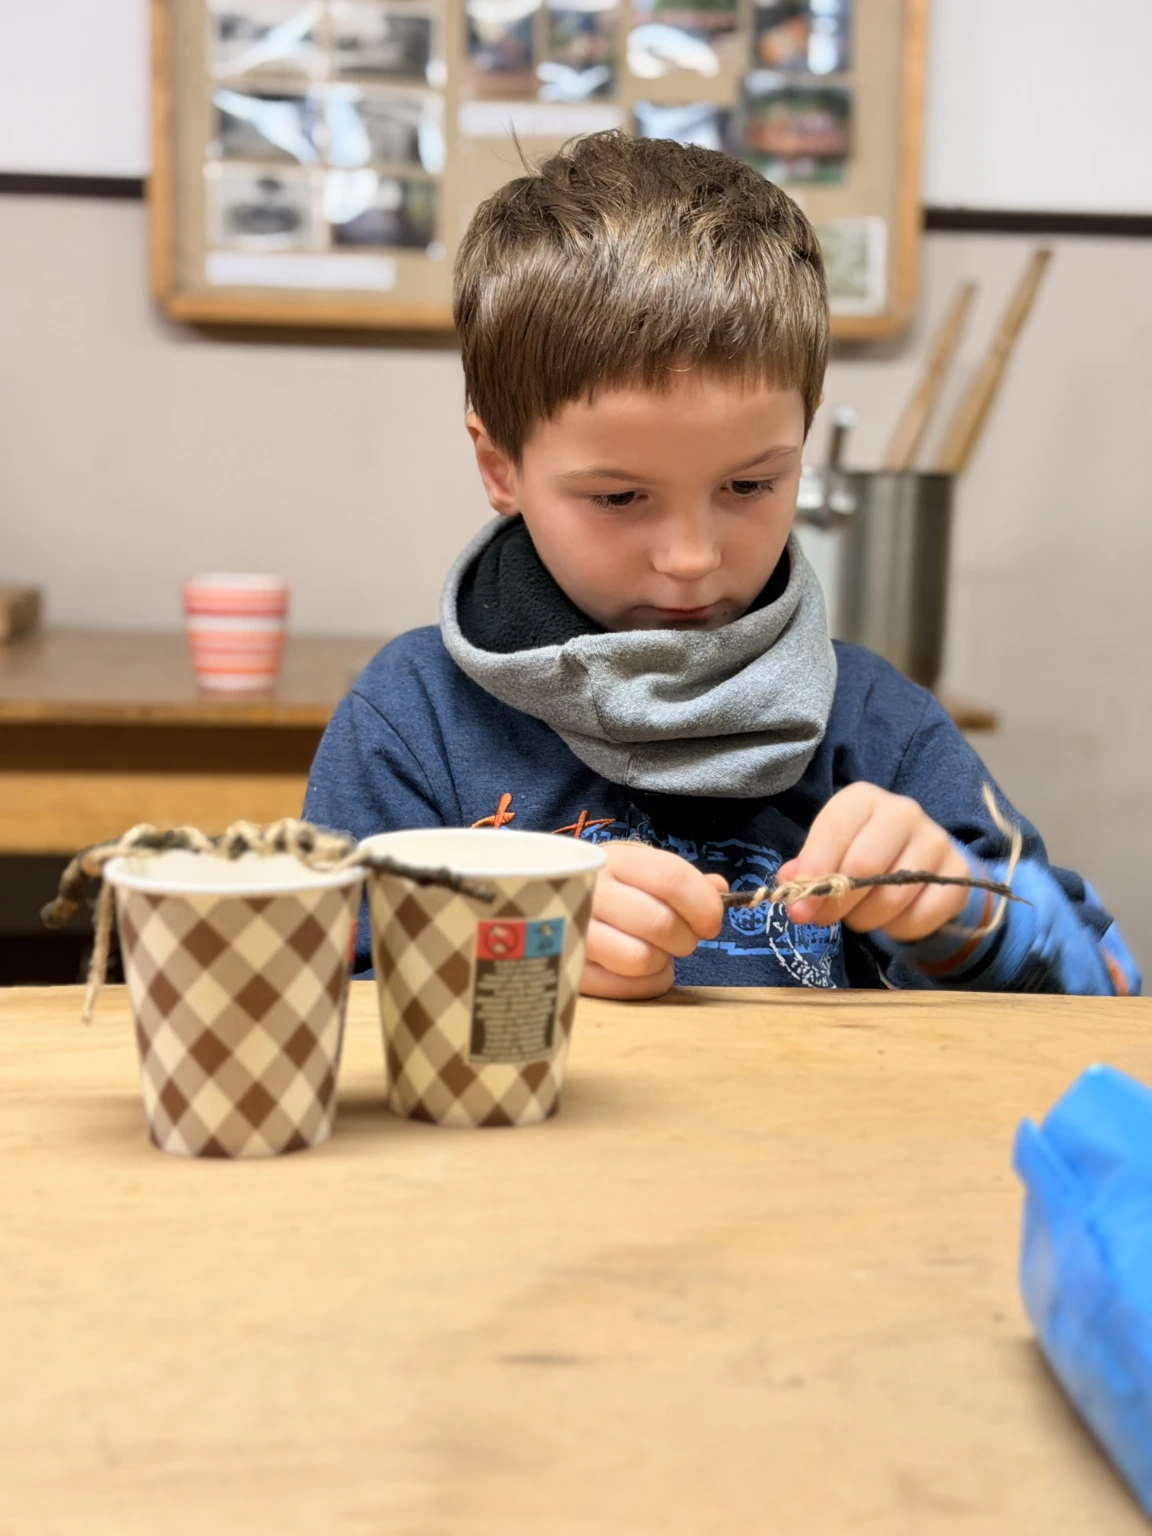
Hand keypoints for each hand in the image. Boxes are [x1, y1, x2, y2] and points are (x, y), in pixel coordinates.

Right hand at [582, 841, 727, 999]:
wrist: (549, 902)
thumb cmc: (614, 888)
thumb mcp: (643, 870)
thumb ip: (684, 879)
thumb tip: (720, 890)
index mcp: (616, 860)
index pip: (671, 878)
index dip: (703, 905)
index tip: (711, 922)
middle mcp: (590, 891)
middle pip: (660, 923)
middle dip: (685, 938)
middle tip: (681, 938)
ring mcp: (574, 931)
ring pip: (641, 958)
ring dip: (661, 961)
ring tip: (654, 951)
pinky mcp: (570, 967)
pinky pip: (625, 987)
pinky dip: (645, 983)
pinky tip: (639, 971)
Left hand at [775, 784, 969, 941]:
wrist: (919, 859)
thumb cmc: (860, 851)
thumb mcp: (829, 851)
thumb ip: (806, 868)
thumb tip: (791, 885)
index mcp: (863, 799)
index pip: (834, 831)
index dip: (814, 873)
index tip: (799, 908)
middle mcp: (902, 812)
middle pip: (864, 865)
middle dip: (836, 903)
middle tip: (822, 919)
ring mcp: (935, 841)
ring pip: (892, 896)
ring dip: (865, 919)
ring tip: (857, 916)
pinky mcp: (957, 874)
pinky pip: (921, 915)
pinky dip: (898, 929)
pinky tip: (890, 921)